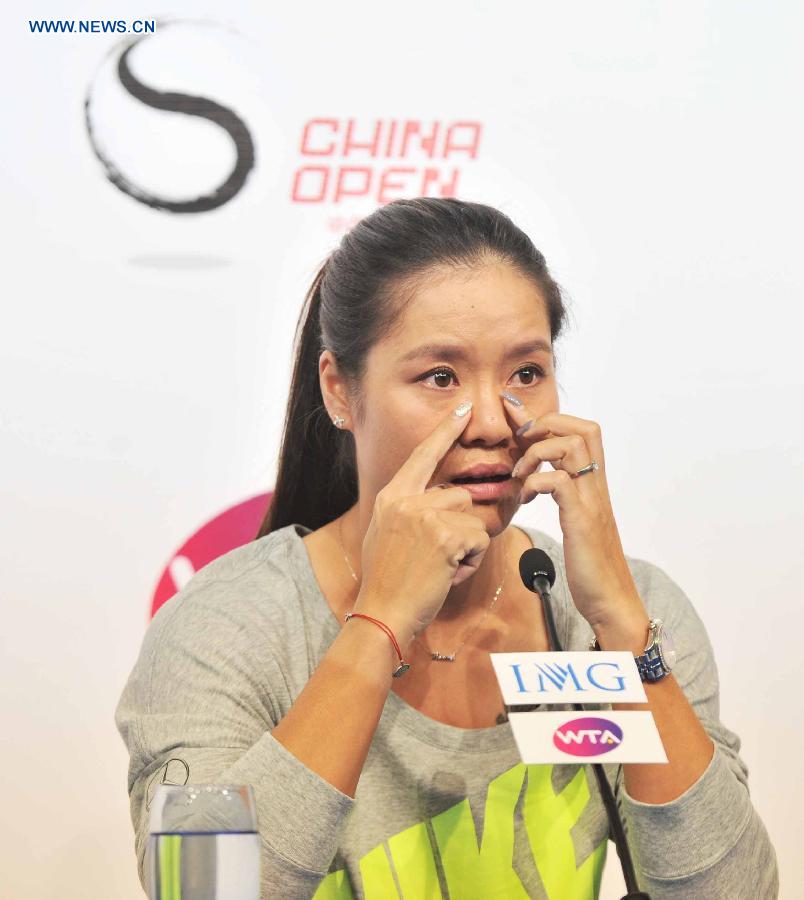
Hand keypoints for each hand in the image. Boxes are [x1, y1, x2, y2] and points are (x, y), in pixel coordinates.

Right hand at [352, 400, 491, 649]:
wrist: (382, 613)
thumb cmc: (388, 580)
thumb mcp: (387, 534)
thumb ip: (408, 511)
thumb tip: (437, 500)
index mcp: (391, 496)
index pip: (423, 455)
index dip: (445, 431)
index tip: (462, 408)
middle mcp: (405, 499)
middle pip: (458, 493)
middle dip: (460, 525)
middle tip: (438, 558)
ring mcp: (424, 515)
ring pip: (471, 516)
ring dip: (466, 545)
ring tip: (441, 567)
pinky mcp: (445, 535)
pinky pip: (478, 539)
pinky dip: (470, 561)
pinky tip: (447, 575)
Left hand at [503, 398, 648, 648]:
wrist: (610, 602)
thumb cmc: (590, 567)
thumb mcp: (576, 522)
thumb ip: (565, 497)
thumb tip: (541, 482)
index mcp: (594, 485)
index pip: (585, 431)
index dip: (551, 419)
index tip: (519, 422)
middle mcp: (597, 487)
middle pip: (583, 427)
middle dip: (546, 423)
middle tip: (521, 443)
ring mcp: (591, 502)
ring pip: (572, 446)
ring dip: (538, 451)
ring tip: (520, 473)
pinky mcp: (581, 521)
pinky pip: (559, 482)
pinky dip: (536, 482)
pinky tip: (526, 499)